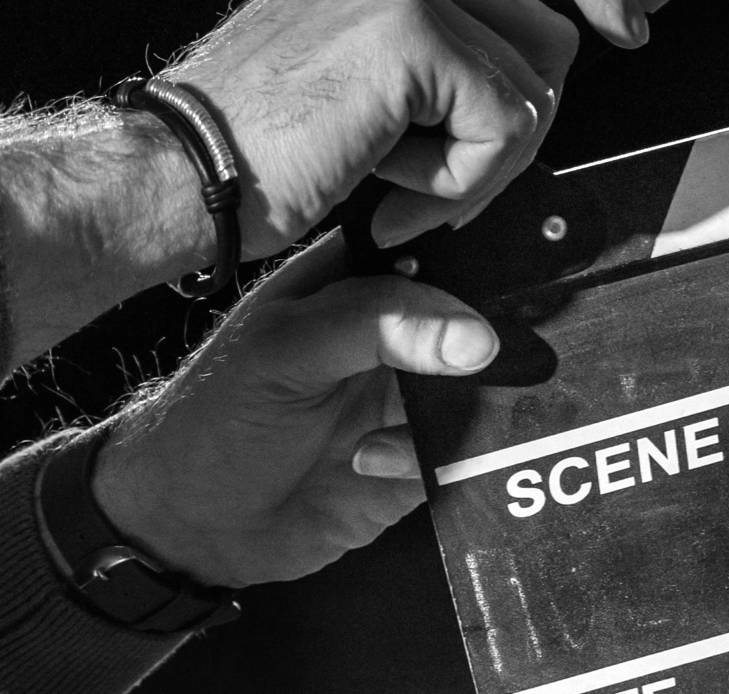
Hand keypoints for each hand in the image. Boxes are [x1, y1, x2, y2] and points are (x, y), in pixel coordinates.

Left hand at [87, 234, 496, 586]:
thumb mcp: (281, 350)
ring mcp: (414, 399)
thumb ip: (376, 324)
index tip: (486, 299)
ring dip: (454, 411)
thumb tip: (478, 338)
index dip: (474, 264)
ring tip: (392, 427)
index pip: (439, 251)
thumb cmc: (212, 422)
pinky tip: (368, 465)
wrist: (189, 529)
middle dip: (482, 349)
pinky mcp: (427, 459)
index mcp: (359, 284)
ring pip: (488, 389)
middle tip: (453, 370)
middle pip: (482, 321)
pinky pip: (471, 451)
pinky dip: (430, 459)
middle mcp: (397, 337)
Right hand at [168, 0, 662, 254]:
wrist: (174, 172)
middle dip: (526, 119)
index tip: (625, 22)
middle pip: (553, 27)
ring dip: (486, 163)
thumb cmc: (257, 137)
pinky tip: (396, 193)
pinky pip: (509, 127)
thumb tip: (541, 67)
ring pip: (536, 89)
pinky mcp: (413, 41)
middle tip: (459, 170)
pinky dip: (466, 183)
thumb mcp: (358, 63)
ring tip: (403, 180)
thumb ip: (440, 38)